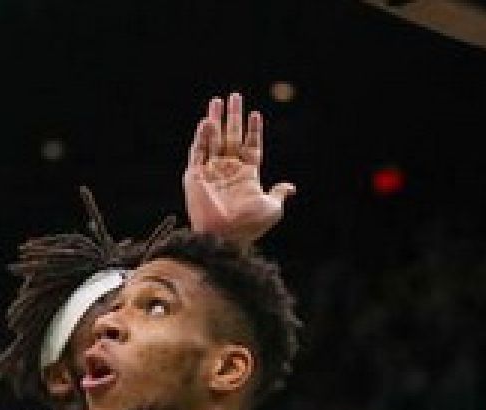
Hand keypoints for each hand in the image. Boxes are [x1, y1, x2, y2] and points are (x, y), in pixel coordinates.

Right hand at [183, 92, 295, 248]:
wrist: (224, 236)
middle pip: (231, 137)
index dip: (253, 130)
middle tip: (234, 96)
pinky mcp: (195, 176)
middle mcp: (228, 170)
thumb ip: (279, 194)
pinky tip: (206, 122)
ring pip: (213, 140)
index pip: (250, 146)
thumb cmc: (248, 226)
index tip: (255, 113)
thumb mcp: (271, 209)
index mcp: (246, 176)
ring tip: (217, 100)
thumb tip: (291, 188)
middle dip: (233, 117)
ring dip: (215, 120)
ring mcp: (211, 172)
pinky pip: (197, 152)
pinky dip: (201, 137)